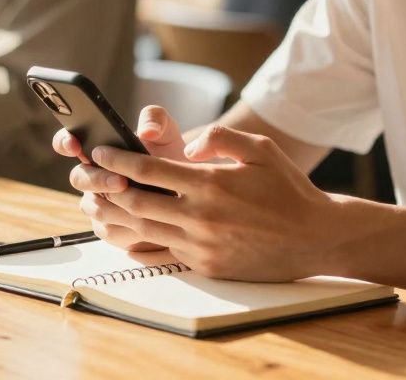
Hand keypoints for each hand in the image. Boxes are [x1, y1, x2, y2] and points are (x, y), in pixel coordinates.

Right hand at [52, 105, 190, 250]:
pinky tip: (147, 223)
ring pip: (93, 207)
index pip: (69, 142)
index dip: (65, 142)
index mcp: (100, 150)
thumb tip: (147, 131)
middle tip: (121, 181)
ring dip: (113, 205)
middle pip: (78, 178)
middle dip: (98, 179)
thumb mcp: (167, 132)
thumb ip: (155, 119)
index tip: (75, 144)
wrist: (188, 193)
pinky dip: (126, 227)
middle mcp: (94, 177)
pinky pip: (109, 231)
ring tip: (139, 203)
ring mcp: (100, 204)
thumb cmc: (172, 158)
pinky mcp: (112, 229)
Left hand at [94, 123, 335, 280]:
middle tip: (90, 176)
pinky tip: (131, 228)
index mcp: (211, 183)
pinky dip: (142, 238)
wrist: (315, 238)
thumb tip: (186, 146)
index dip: (118, 160)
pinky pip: (163, 251)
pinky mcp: (206, 266)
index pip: (148, 170)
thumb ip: (220, 138)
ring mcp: (202, 245)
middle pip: (136, 202)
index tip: (101, 152)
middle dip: (107, 188)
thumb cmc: (288, 188)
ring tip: (100, 201)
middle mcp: (201, 216)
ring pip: (143, 230)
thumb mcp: (260, 149)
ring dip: (117, 215)